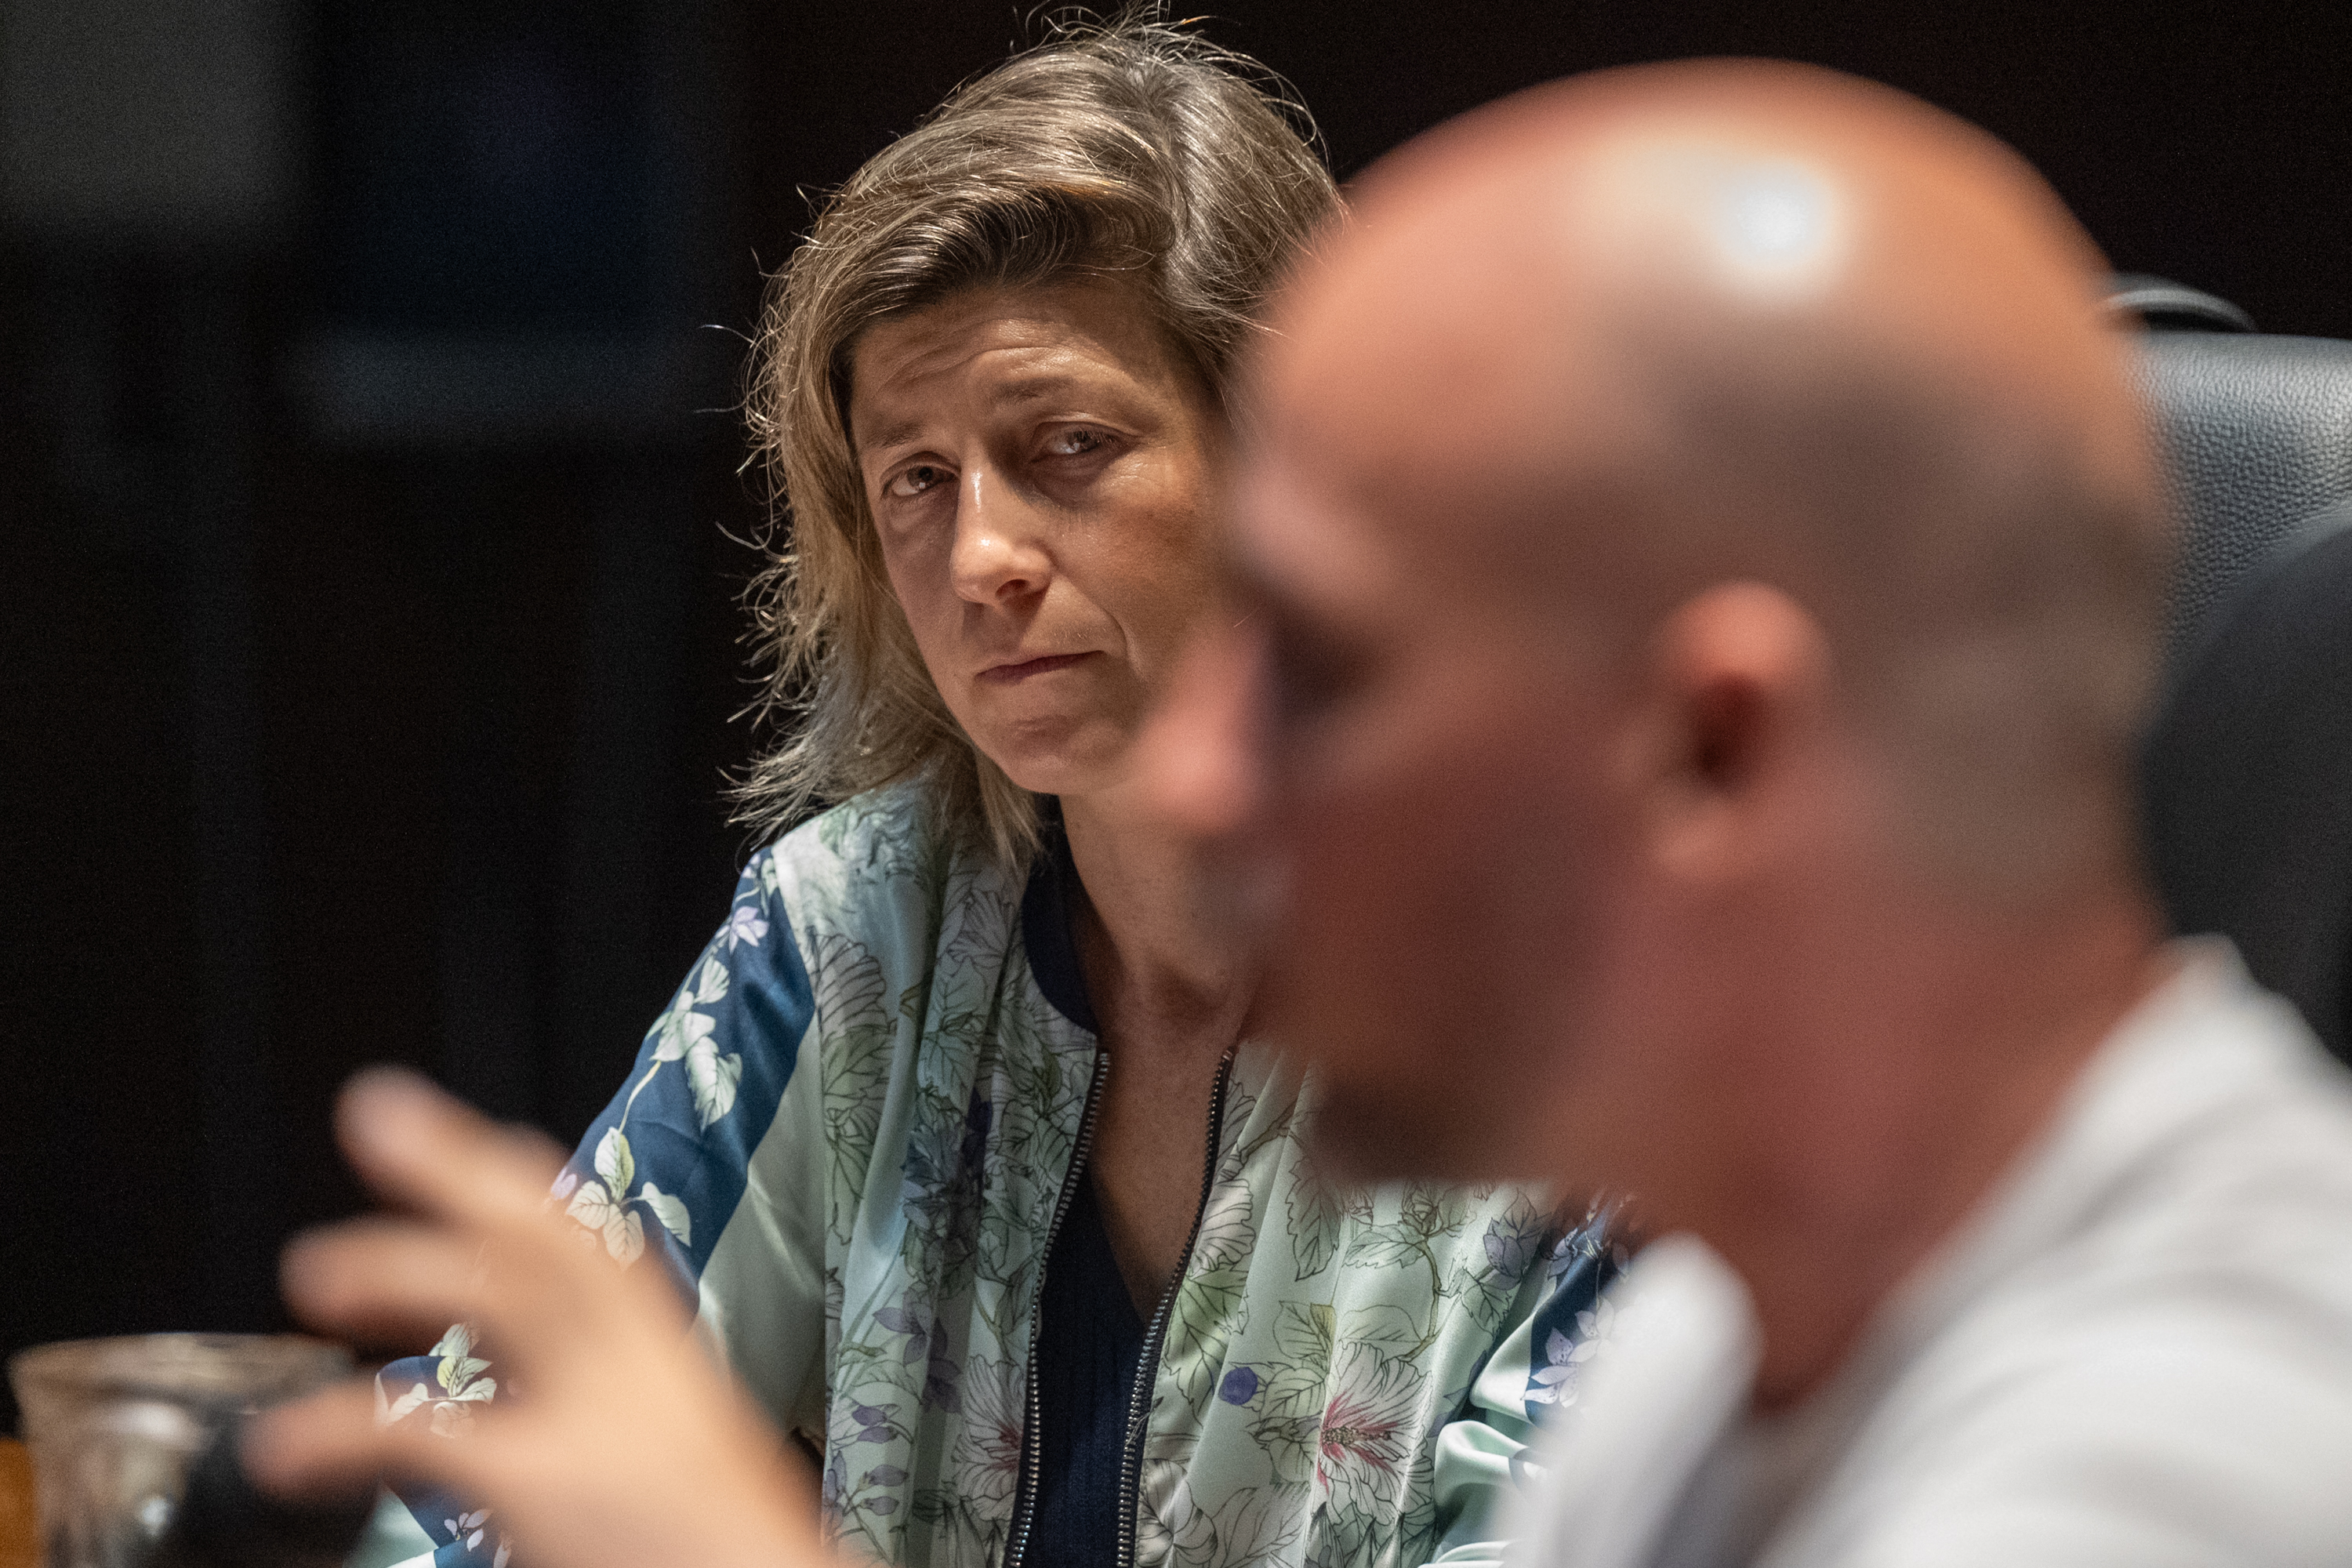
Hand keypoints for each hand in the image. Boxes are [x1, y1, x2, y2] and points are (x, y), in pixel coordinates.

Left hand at [245, 1069, 824, 1567]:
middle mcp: (642, 1372)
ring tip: (314, 1269)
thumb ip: (621, 1424)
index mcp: (672, 1373)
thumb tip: (544, 1417)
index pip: (599, 1251)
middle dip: (461, 1164)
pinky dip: (343, 1429)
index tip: (478, 1141)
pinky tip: (286, 1446)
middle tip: (376, 1112)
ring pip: (499, 1293)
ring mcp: (599, 1417)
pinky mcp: (548, 1479)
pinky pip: (428, 1431)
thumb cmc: (731, 1559)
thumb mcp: (690, 1468)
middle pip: (548, 1237)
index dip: (531, 1187)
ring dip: (400, 1264)